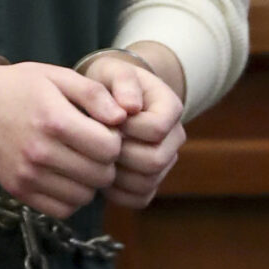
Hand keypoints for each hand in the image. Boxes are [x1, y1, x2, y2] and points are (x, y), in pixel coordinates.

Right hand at [0, 62, 126, 219]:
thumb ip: (94, 94)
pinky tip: (64, 176)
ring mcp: (27, 175)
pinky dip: (70, 197)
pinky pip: (63, 209)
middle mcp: (40, 152)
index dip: (114, 139)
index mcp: (54, 120)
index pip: (110, 148)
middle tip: (91, 146)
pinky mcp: (18, 191)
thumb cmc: (17, 87)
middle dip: (105, 161)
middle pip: (101, 175)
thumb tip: (123, 119)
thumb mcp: (57, 76)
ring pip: (85, 196)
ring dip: (89, 181)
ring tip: (77, 160)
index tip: (101, 129)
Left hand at [83, 55, 184, 207]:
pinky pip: (138, 198)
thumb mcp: (112, 71)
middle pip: (155, 161)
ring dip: (116, 174)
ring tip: (94, 157)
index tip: (106, 119)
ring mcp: (165, 161)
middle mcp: (174, 138)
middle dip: (120, 154)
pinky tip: (98, 172)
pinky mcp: (150, 180)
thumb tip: (130, 108)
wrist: (108, 98)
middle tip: (95, 143)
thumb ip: (122, 82)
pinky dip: (115, 192)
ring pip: (147, 183)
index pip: (156, 129)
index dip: (127, 127)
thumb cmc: (108, 82)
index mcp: (170, 108)